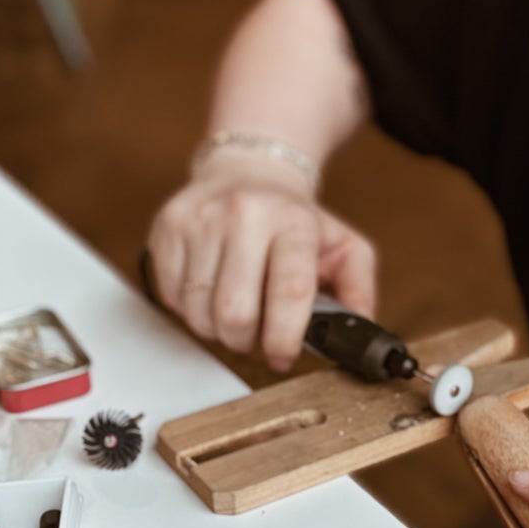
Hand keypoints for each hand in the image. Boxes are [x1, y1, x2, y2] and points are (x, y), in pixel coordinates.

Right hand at [146, 149, 376, 369]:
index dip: (285, 339)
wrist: (250, 171)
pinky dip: (191, 309)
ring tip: (235, 310)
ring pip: (198, 312)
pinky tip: (210, 291)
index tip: (284, 356)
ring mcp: (201, 218)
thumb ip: (360, 290)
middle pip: (235, 312)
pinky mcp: (168, 226)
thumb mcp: (344, 246)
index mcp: (294, 221)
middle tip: (256, 336)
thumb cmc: (296, 219)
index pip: (289, 292)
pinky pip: (170, 297)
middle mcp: (245, 214)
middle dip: (245, 341)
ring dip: (216, 329)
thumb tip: (360, 330)